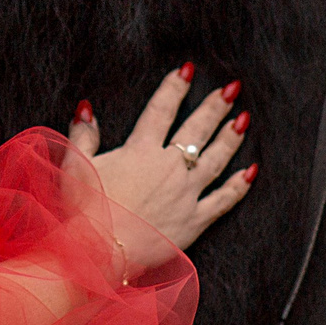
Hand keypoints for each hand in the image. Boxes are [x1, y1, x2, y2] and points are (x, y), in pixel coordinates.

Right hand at [68, 63, 255, 272]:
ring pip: (215, 159)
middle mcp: (168, 168)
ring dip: (231, 137)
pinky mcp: (194, 222)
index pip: (161, 110)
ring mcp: (185, 194)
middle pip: (197, 129)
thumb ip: (83, 136)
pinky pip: (223, 201)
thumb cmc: (81, 212)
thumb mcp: (75, 166)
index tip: (188, 69)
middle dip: (215, 106)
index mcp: (139, 151)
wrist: (96, 254)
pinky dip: (238, 186)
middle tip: (232, 88)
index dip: (175, 87)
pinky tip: (250, 171)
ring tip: (243, 119)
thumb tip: (87, 108)